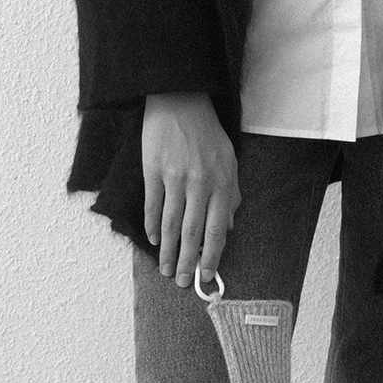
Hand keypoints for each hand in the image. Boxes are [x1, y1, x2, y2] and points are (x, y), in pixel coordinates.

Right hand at [142, 93, 240, 288]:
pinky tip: (151, 239)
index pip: (216, 231)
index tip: (207, 276)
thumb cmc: (207, 132)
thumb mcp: (229, 160)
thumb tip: (227, 226)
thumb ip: (230, 193)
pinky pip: (152, 204)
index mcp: (221, 183)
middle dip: (186, 262)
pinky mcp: (153, 171)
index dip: (211, 257)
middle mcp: (199, 184)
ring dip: (167, 250)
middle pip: (191, 233)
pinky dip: (151, 225)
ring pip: (170, 224)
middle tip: (181, 281)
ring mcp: (174, 178)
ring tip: (164, 268)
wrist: (180, 101)